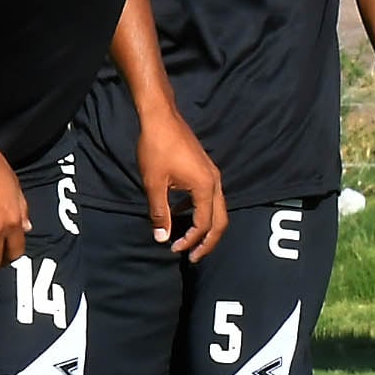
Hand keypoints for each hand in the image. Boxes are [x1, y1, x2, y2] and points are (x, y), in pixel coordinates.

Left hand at [138, 116, 229, 260]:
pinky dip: (202, 211)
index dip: (191, 240)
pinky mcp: (206, 169)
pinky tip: (183, 212)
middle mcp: (215, 182)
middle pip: (221, 220)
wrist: (161, 117)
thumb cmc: (157, 148)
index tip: (174, 249)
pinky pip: (211, 197)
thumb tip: (162, 238)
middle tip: (193, 257)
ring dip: (206, 227)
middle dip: (208, 241)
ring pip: (218, 209)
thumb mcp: (154, 183)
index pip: (204, 223)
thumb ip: (160, 213)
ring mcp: (212, 174)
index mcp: (205, 187)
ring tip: (191, 240)